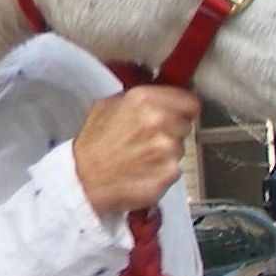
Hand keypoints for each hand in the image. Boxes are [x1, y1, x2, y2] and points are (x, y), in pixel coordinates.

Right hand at [72, 86, 201, 216]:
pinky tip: (144, 169)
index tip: (180, 112)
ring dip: (167, 150)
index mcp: (143, 100)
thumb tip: (158, 96)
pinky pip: (175, 168)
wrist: (86, 179)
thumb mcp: (106, 106)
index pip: (189, 101)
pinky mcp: (170, 172)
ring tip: (142, 154)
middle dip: (172, 129)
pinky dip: (163, 169)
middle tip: (150, 136)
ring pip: (180, 147)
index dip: (183, 107)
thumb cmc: (93, 144)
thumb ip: (137, 98)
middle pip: (186, 124)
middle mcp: (159, 121)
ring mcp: (167, 148)